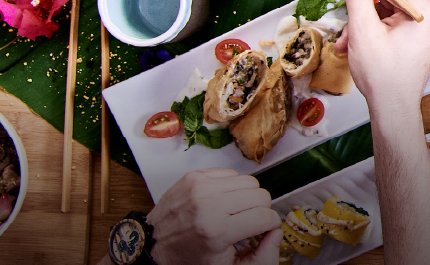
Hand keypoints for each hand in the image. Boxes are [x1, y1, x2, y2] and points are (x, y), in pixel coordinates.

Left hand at [145, 169, 280, 264]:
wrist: (152, 244)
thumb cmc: (188, 257)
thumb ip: (262, 256)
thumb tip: (277, 232)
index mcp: (217, 232)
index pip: (265, 217)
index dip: (269, 225)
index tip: (261, 230)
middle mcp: (208, 206)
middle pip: (261, 195)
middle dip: (260, 210)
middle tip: (246, 221)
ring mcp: (199, 187)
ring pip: (249, 181)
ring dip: (246, 197)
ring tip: (233, 211)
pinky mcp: (194, 176)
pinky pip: (231, 173)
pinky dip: (231, 186)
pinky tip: (221, 201)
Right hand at [341, 0, 429, 111]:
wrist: (393, 110)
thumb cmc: (383, 75)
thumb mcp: (363, 30)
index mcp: (423, 11)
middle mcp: (428, 16)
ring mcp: (423, 28)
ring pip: (384, 11)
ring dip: (360, 22)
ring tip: (345, 40)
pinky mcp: (414, 38)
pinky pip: (388, 24)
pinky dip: (368, 30)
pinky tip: (352, 44)